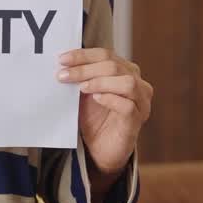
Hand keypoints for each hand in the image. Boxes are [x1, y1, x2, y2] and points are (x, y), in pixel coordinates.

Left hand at [57, 48, 152, 174]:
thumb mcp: (84, 92)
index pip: (106, 54)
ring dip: (100, 82)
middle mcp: (137, 83)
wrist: (99, 148)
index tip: (62, 59)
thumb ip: (80, 77)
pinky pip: (128, 106)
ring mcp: (141, 102)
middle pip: (114, 66)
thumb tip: (63, 63)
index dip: (83, 55)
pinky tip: (96, 99)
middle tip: (64, 75)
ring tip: (82, 88)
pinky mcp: (137, 121)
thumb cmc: (94, 118)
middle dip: (85, 69)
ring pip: (127, 83)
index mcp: (125, 71)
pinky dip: (111, 99)